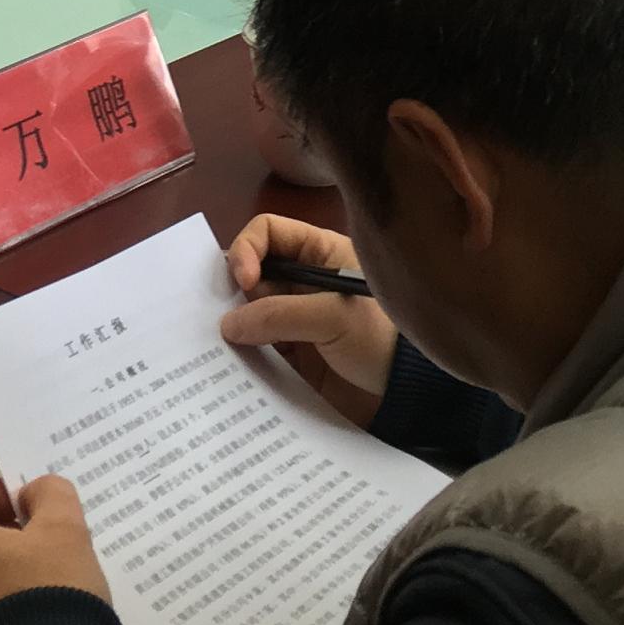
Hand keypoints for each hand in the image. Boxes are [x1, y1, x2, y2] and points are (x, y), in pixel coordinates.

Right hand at [219, 215, 398, 420]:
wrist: (405, 392)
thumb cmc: (379, 337)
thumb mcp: (332, 317)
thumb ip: (280, 315)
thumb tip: (228, 324)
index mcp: (318, 252)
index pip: (267, 232)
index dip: (248, 250)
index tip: (245, 282)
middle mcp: (301, 279)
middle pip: (252, 271)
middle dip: (233, 290)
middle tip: (220, 315)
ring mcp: (295, 316)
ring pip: (250, 310)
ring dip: (235, 324)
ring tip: (218, 344)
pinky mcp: (292, 352)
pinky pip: (257, 345)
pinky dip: (243, 352)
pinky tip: (230, 365)